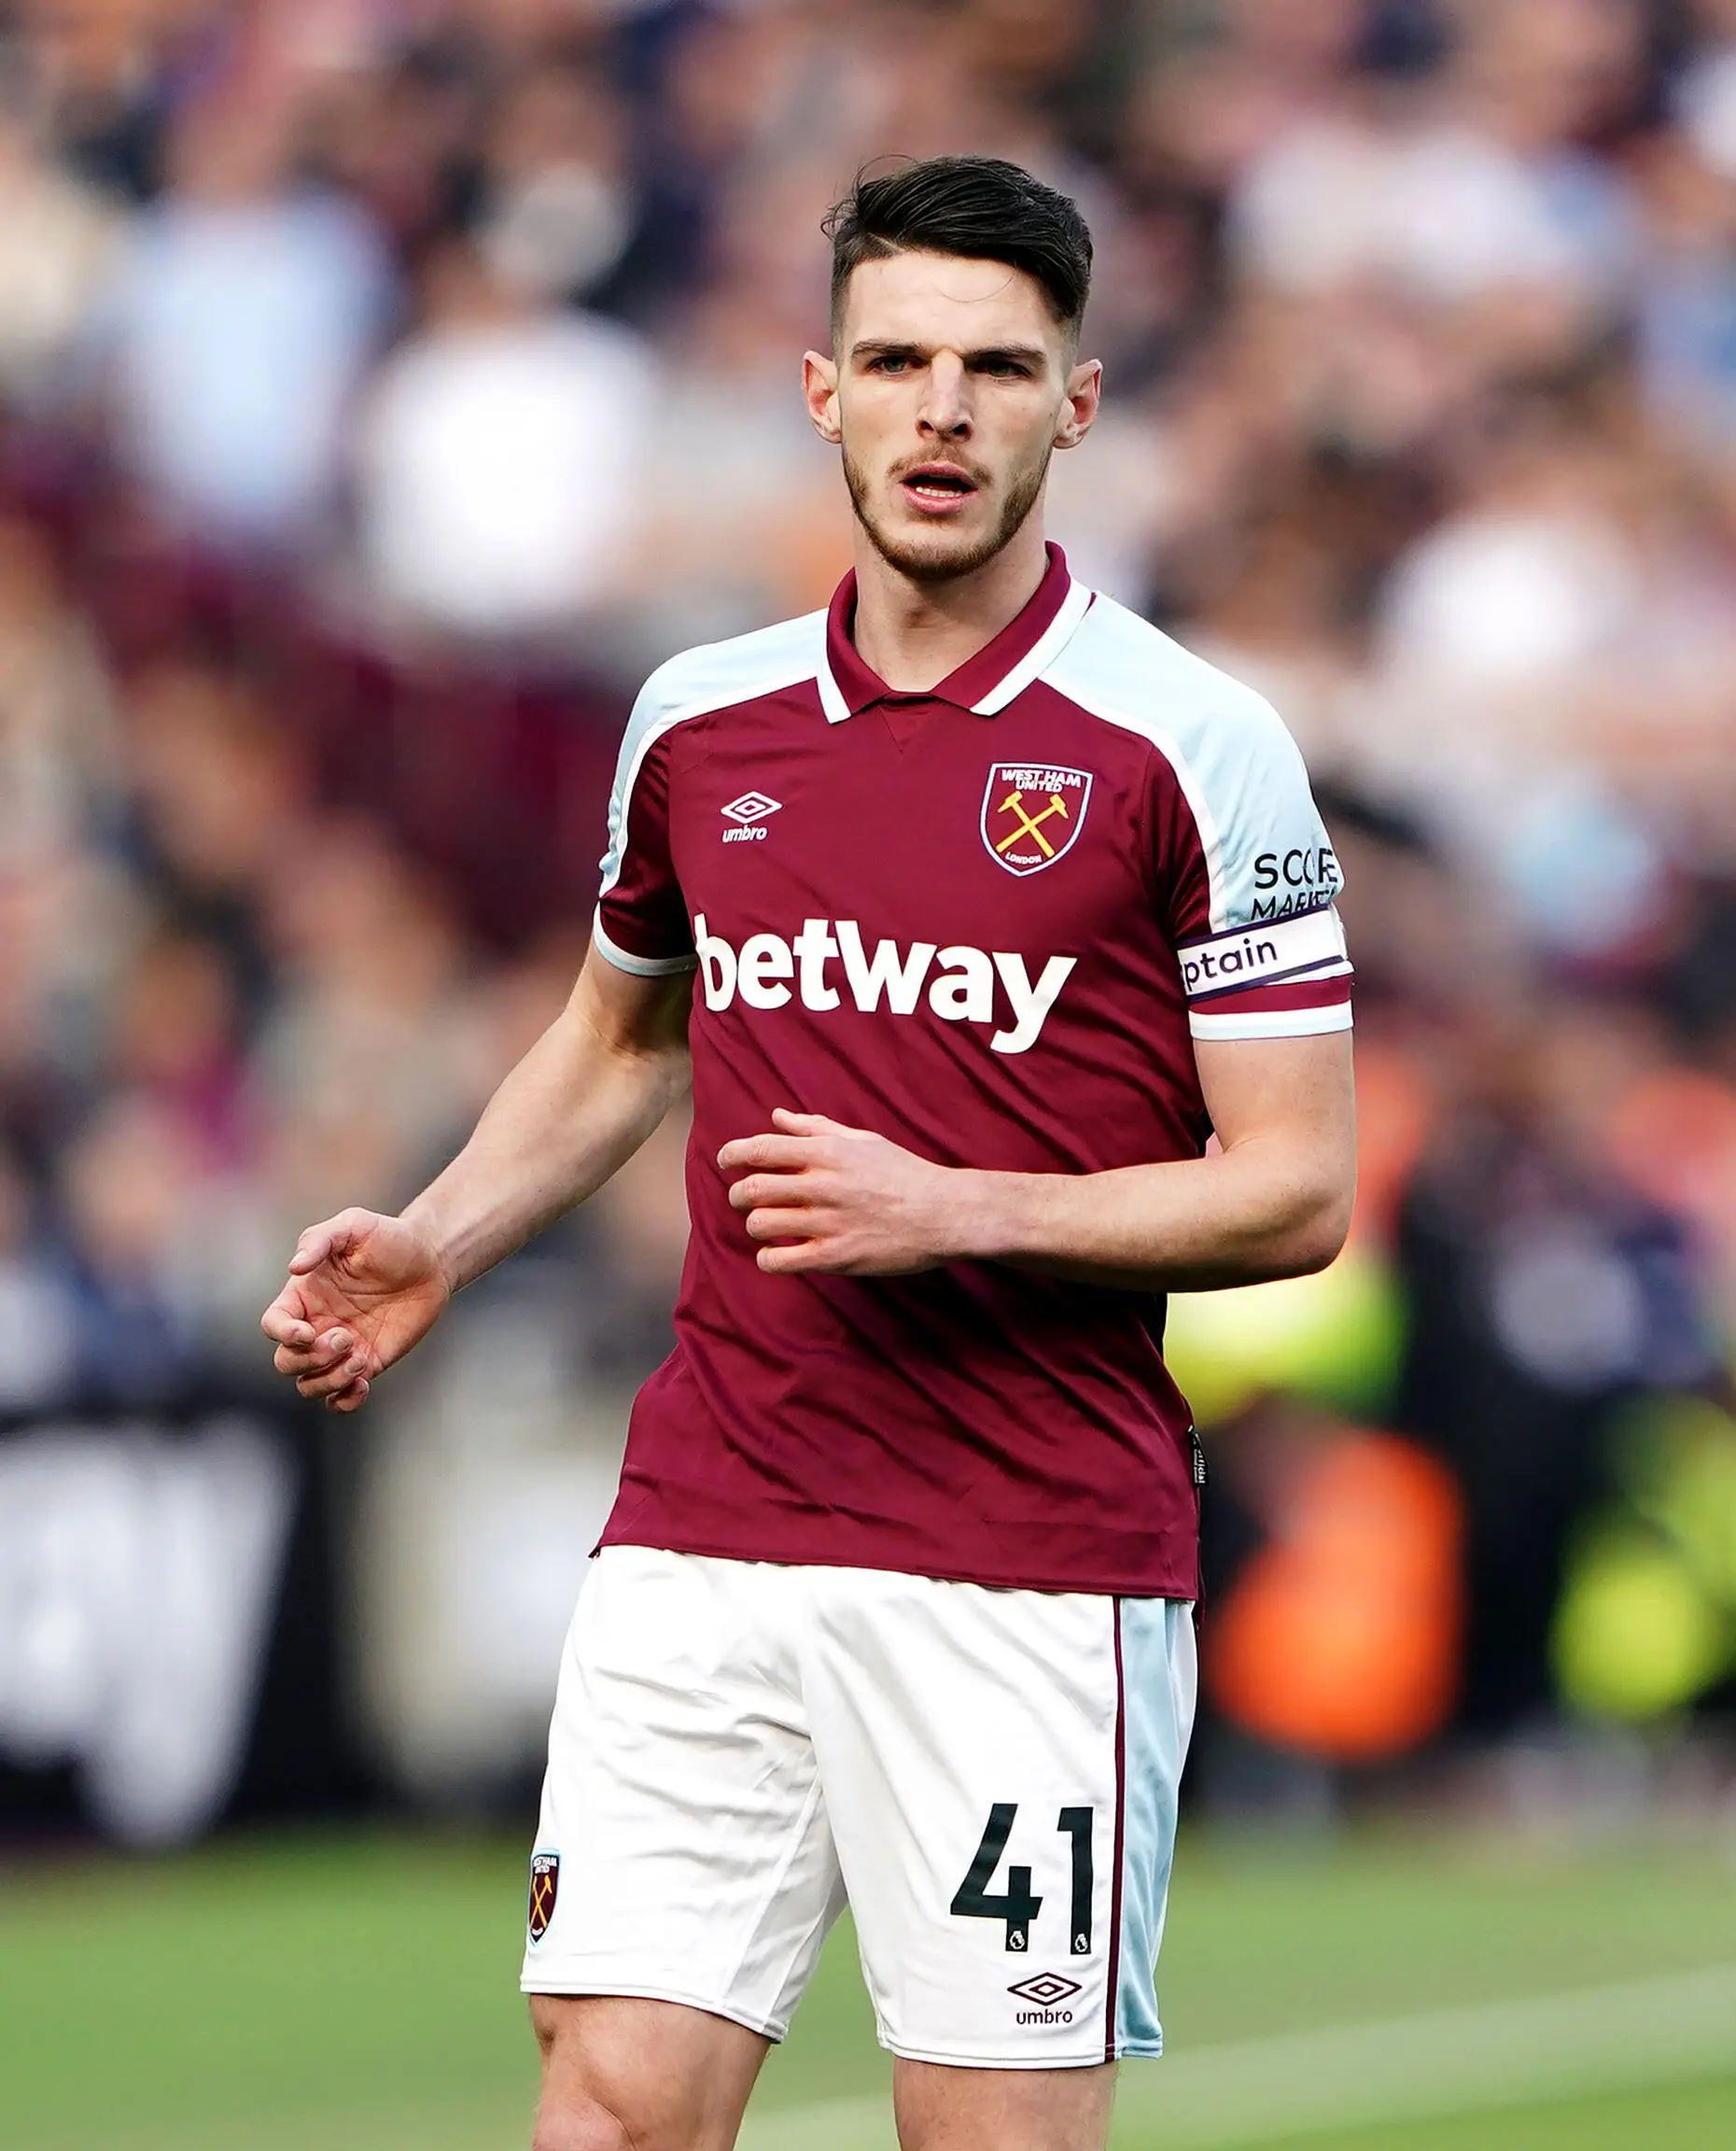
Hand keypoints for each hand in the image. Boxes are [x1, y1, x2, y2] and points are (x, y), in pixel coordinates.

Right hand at [260, 1209, 451, 1411]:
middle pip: (287, 1362)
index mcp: (304, 1296)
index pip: (273, 1324)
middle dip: (311, 1359)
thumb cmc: (388, 1237)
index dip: (283, 1334)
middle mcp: (317, 1325)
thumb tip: (294, 1268)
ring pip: (310, 1385)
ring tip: (360, 1360)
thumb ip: (320, 1240)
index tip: (308, 1331)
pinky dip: (345, 1401)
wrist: (430, 1259)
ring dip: (329, 1380)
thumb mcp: (353, 1225)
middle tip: (346, 1337)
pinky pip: (341, 1398)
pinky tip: (364, 1384)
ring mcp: (341, 1348)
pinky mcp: (366, 1362)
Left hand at [718, 1109, 974, 1276]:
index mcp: (827, 1153)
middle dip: (739, 1194)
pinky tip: (778, 1254)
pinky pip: (780, 1261)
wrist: (943, 1214)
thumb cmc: (903, 1173)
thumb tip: (777, 1116)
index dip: (732, 1155)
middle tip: (745, 1199)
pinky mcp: (835, 1257)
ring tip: (767, 1226)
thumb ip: (815, 1128)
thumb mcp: (862, 1141)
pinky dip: (768, 1259)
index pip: (759, 1149)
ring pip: (761, 1225)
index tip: (725, 1162)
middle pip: (753, 1189)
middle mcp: (823, 1186)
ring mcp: (828, 1223)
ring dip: (755, 1225)